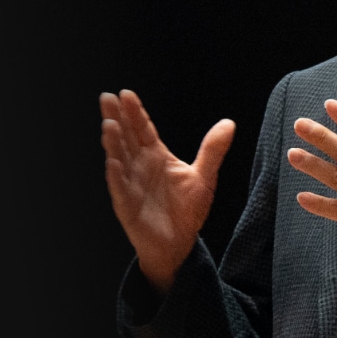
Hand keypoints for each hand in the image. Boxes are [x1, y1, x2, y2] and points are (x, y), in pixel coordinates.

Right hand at [100, 89, 235, 292]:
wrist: (179, 244)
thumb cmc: (187, 210)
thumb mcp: (204, 177)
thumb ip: (213, 150)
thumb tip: (229, 123)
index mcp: (156, 156)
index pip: (143, 129)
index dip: (135, 112)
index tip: (127, 94)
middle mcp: (140, 166)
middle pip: (126, 137)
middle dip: (117, 118)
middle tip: (107, 97)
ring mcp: (131, 184)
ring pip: (119, 158)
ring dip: (113, 142)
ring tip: (109, 124)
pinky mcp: (127, 205)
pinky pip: (120, 188)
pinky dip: (116, 175)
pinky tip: (113, 162)